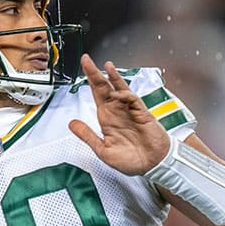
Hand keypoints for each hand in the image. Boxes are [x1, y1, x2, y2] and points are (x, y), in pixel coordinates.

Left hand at [68, 54, 170, 174]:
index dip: (89, 80)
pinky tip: (117, 94)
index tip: (82, 67)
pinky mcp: (142, 113)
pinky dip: (124, 95)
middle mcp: (117, 111)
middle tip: (86, 60)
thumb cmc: (131, 160)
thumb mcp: (102, 150)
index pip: (96, 94)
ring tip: (105, 67)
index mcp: (107, 118)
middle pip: (104, 87)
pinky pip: (132, 99)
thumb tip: (71, 124)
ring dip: (113, 77)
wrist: (153, 166)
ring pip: (119, 89)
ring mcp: (129, 111)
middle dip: (95, 73)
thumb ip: (87, 136)